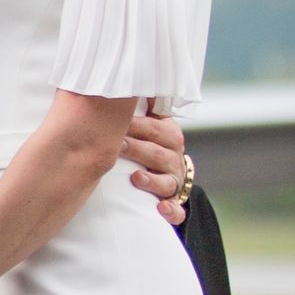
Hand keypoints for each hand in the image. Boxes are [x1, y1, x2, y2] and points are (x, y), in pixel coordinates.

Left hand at [123, 107, 193, 226]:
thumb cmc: (143, 142)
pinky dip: (171, 210)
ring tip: (136, 178)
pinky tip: (160, 209)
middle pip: (159, 152)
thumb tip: (118, 83)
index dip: (137, 125)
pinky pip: (177, 209)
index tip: (118, 124)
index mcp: (168, 134)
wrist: (162, 173)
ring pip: (167, 181)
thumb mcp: (142, 123)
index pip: (157, 127)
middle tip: (118, 146)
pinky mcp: (173, 201)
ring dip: (151, 180)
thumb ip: (134, 108)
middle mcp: (174, 156)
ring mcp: (174, 180)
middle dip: (139, 149)